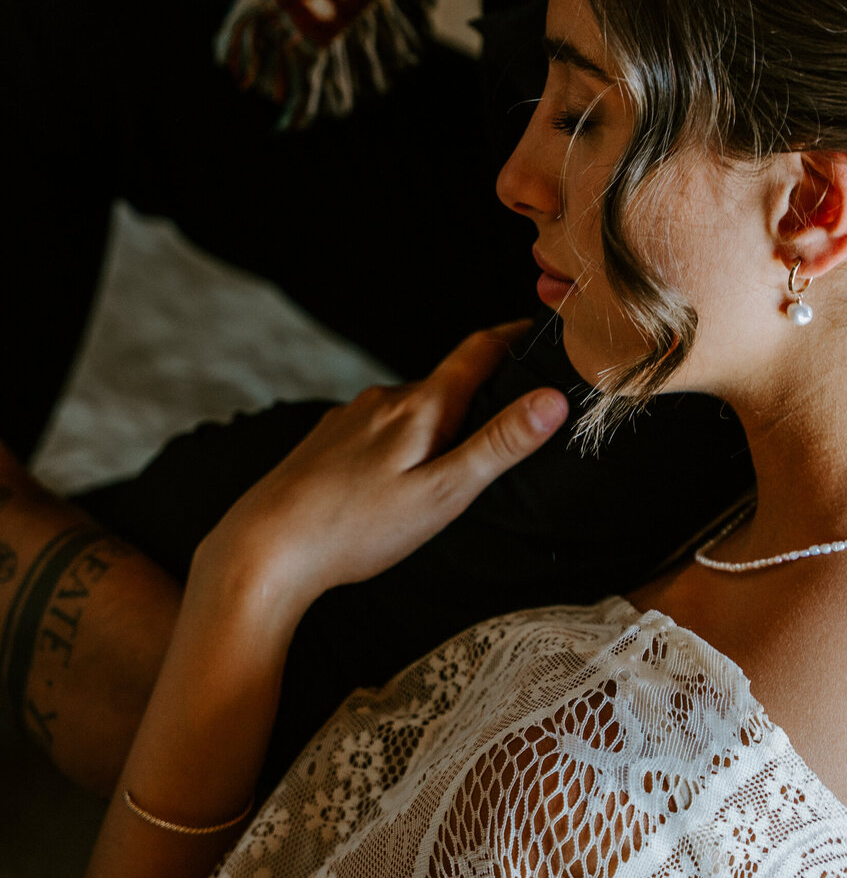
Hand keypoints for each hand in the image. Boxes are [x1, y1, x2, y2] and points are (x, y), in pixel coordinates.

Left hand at [192, 323, 568, 637]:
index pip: (479, 351)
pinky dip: (399, 443)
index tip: (541, 328)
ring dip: (435, 424)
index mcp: (421, 407)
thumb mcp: (443, 493)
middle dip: (478, 393)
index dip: (514, 335)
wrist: (262, 549)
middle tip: (511, 416)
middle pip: (445, 383)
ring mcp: (350, 418)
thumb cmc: (357, 528)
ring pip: (409, 411)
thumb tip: (553, 399)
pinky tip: (393, 481)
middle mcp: (384, 400)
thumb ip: (499, 445)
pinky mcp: (325, 440)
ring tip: (453, 462)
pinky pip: (376, 430)